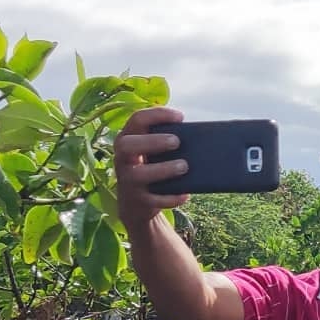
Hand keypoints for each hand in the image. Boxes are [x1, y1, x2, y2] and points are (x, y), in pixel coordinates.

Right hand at [111, 106, 187, 229]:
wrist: (135, 205)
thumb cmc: (149, 168)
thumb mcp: (150, 152)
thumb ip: (164, 140)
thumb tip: (197, 134)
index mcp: (128, 140)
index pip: (137, 119)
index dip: (157, 115)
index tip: (181, 117)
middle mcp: (123, 158)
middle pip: (127, 145)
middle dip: (153, 141)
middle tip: (176, 142)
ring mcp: (128, 180)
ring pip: (139, 174)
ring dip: (164, 169)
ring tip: (184, 166)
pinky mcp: (138, 200)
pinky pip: (154, 200)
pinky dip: (171, 198)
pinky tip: (185, 195)